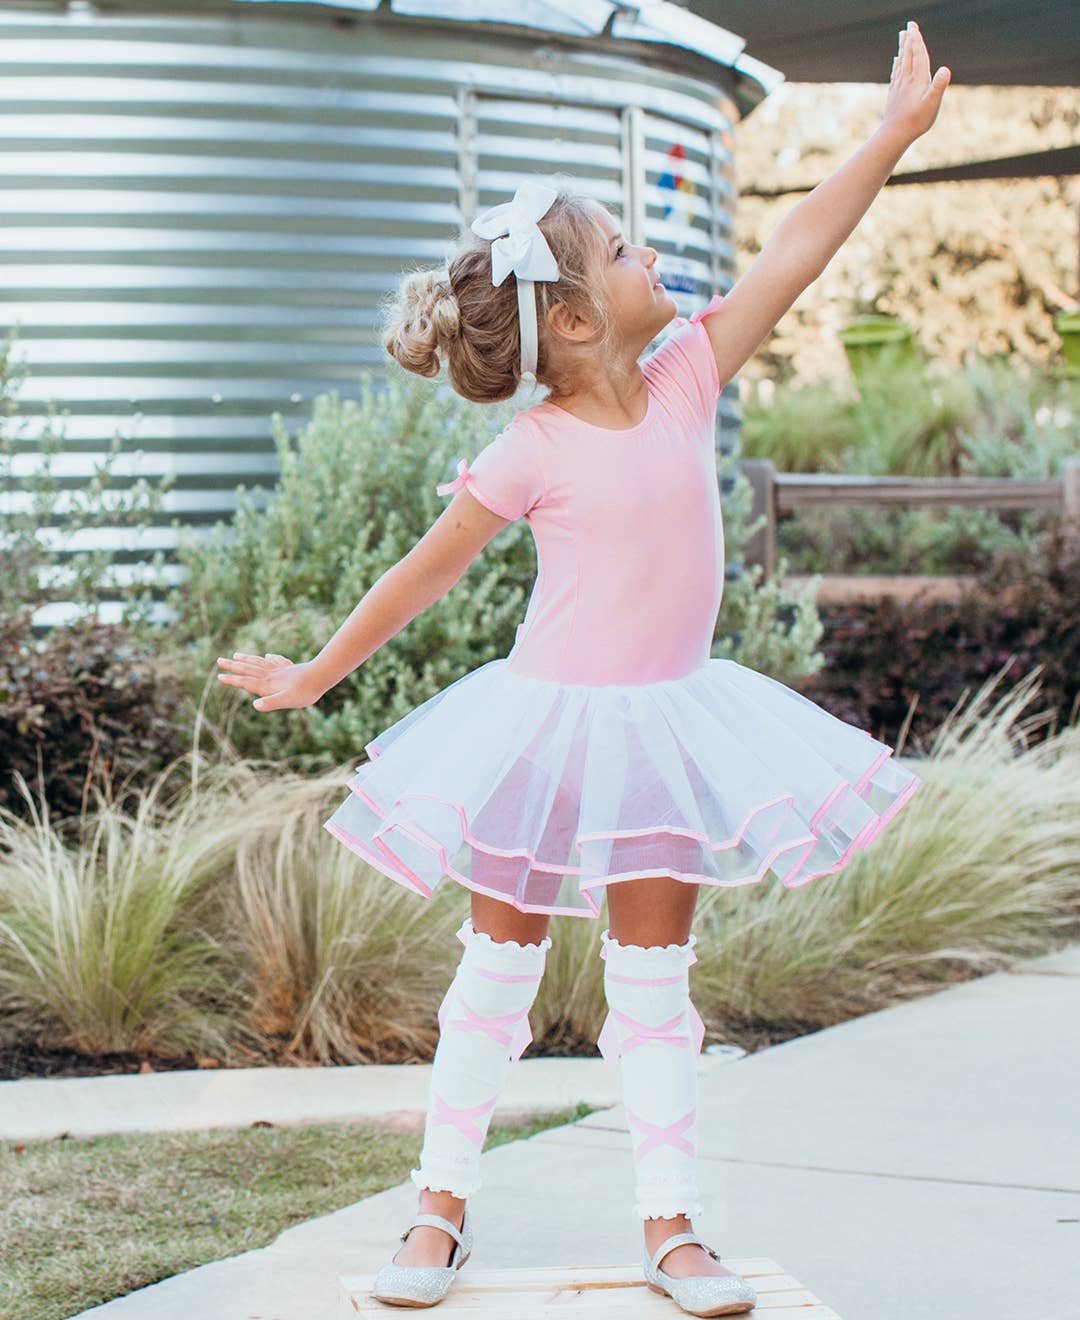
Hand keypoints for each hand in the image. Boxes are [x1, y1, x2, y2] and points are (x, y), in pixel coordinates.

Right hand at [215, 651, 328, 711]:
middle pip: (249, 669)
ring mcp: (281, 670)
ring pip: (260, 663)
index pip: (246, 681)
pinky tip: (268, 656)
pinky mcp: (291, 668)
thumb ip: (271, 703)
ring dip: (247, 659)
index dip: (232, 680)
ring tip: (236, 654)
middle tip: (219, 660)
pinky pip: (277, 661)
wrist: (321, 676)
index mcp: (267, 684)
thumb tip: (255, 705)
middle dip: (233, 665)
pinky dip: (270, 659)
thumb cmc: (305, 692)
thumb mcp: (286, 701)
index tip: (219, 676)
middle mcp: (271, 675)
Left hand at [883, 20, 949, 143]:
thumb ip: (939, 85)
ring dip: (902, 48)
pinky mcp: (894, 94)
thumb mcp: (932, 104)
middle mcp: (906, 80)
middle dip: (909, 39)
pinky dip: (897, 64)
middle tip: (908, 25)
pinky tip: (896, 61)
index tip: (914, 27)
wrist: (895, 135)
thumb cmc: (916, 121)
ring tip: (902, 36)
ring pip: (901, 62)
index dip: (917, 40)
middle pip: (908, 55)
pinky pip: (896, 74)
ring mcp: (899, 87)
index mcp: (917, 79)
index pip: (918, 55)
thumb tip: (945, 68)